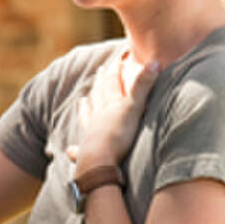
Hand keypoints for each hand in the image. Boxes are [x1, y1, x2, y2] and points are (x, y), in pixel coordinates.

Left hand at [68, 52, 159, 172]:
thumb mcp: (134, 108)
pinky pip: (78, 150)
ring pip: (86, 117)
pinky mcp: (85, 153)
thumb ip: (143, 86)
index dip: (115, 71)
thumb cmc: (118, 135)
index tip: (117, 61)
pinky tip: (69, 150)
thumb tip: (155, 62)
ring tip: (82, 100)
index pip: (111, 83)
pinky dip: (74, 149)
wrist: (100, 162)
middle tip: (99, 71)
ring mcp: (89, 134)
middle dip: (100, 82)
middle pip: (98, 95)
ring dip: (85, 107)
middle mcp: (97, 116)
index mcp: (109, 105)